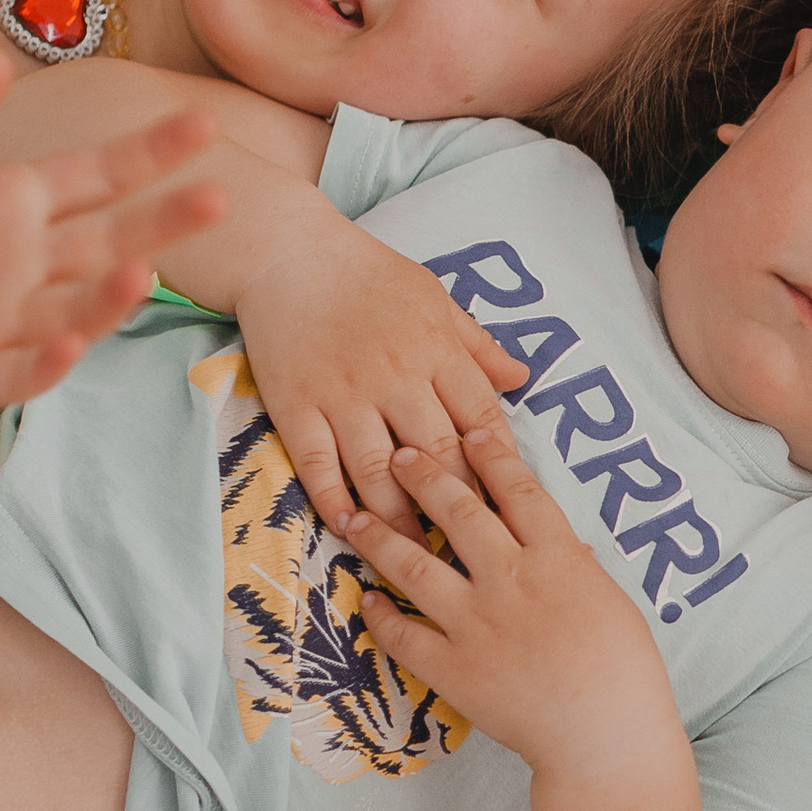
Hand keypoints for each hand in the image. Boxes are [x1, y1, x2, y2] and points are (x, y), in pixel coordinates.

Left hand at [0, 48, 222, 412]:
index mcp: (18, 203)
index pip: (101, 174)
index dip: (152, 153)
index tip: (204, 124)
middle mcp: (28, 261)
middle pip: (111, 239)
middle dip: (165, 222)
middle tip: (217, 199)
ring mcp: (7, 319)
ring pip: (78, 308)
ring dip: (112, 296)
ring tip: (141, 270)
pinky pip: (22, 371)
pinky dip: (49, 360)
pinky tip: (68, 342)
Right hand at [230, 210, 527, 533]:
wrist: (290, 253)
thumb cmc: (370, 275)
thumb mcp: (435, 299)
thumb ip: (476, 345)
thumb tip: (522, 378)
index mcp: (436, 350)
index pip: (481, 421)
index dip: (497, 468)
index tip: (507, 505)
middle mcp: (395, 376)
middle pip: (436, 456)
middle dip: (456, 508)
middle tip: (470, 550)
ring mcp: (343, 393)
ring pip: (378, 473)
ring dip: (399, 520)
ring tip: (416, 556)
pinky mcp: (296, 404)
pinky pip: (318, 464)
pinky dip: (334, 502)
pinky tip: (349, 529)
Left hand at [346, 413, 683, 779]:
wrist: (604, 737)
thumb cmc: (625, 671)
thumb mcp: (609, 600)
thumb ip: (575, 567)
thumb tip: (562, 543)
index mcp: (558, 558)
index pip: (518, 490)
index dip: (491, 456)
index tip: (469, 432)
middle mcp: (511, 580)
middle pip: (459, 512)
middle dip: (426, 476)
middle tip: (399, 454)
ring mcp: (476, 623)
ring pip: (416, 566)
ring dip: (381, 538)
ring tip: (355, 517)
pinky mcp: (453, 668)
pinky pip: (404, 635)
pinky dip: (382, 617)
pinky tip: (369, 601)